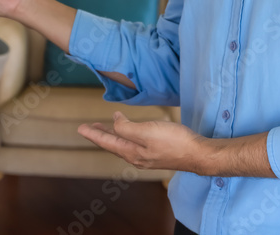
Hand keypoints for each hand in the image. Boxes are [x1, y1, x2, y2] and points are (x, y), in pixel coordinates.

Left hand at [77, 112, 209, 174]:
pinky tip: (129, 132)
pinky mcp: (156, 153)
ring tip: (105, 128)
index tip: (80, 128)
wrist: (199, 154)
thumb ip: (126, 128)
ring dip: (112, 136)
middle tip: (89, 127)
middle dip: (100, 135)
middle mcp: (136, 157)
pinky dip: (125, 137)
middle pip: (113, 145)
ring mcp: (146, 157)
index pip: (107, 143)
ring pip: (123, 145)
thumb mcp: (146, 131)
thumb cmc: (174, 141)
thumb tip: (114, 122)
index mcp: (131, 152)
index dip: (93, 134)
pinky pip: (133, 145)